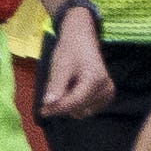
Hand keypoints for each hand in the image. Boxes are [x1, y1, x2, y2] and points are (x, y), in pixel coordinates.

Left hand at [36, 4, 114, 118]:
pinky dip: (76, 103)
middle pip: (78, 109)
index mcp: (95, 80)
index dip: (56, 108)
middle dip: (61, 106)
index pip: (74, 103)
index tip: (41, 111)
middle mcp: (106, 89)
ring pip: (82, 111)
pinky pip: (87, 109)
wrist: (82, 38)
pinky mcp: (107, 96)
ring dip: (69, 105)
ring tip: (63, 87)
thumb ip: (55, 85)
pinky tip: (72, 90)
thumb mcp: (60, 64)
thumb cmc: (70, 48)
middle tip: (47, 100)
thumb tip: (47, 104)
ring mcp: (108, 94)